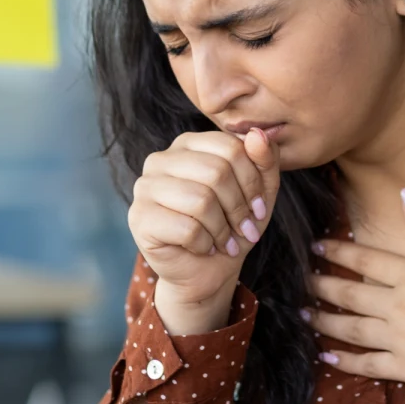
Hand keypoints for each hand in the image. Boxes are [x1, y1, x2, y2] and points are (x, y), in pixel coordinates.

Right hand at [128, 128, 279, 305]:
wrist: (207, 269)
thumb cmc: (232, 223)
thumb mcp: (260, 190)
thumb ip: (264, 159)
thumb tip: (258, 134)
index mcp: (188, 144)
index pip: (230, 147)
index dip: (252, 181)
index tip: (259, 207)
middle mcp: (160, 159)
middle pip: (216, 172)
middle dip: (239, 207)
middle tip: (245, 229)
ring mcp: (144, 187)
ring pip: (201, 200)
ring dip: (223, 228)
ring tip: (225, 241)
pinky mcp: (139, 218)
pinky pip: (186, 228)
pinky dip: (205, 244)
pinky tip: (204, 248)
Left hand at [303, 188, 404, 385]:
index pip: (364, 258)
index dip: (337, 250)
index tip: (315, 247)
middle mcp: (397, 305)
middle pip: (350, 293)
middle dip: (322, 285)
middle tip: (301, 282)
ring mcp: (398, 337)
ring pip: (351, 328)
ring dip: (324, 321)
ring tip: (304, 315)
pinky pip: (367, 364)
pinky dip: (344, 361)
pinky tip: (326, 356)